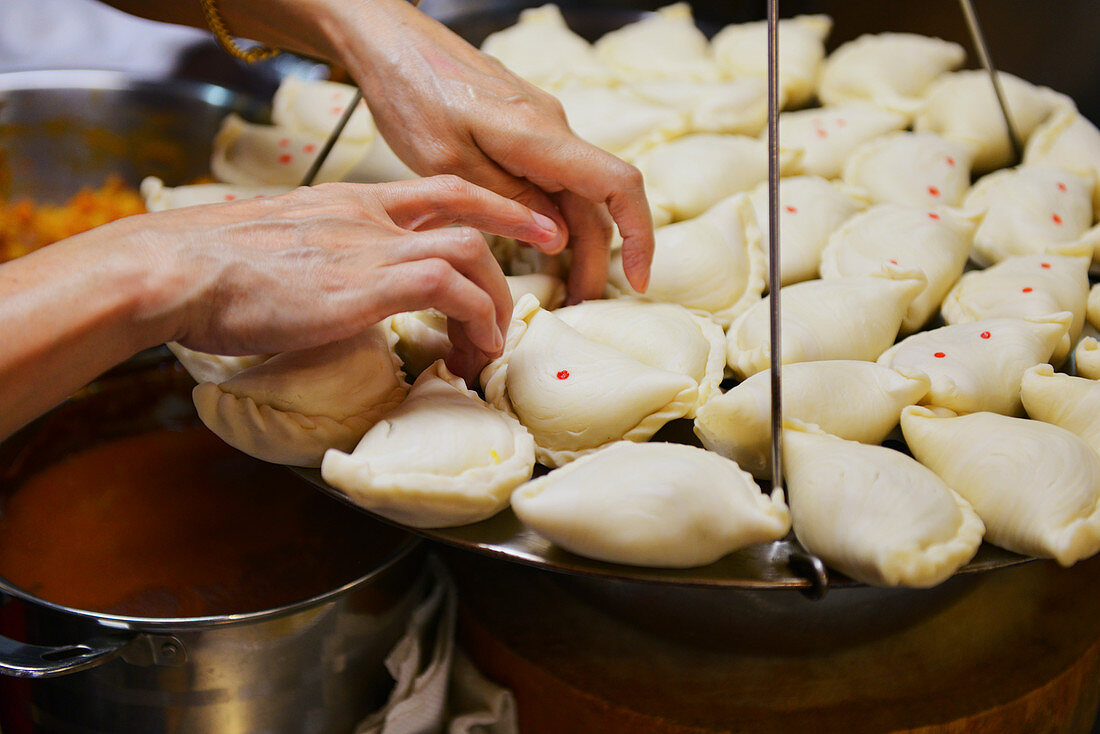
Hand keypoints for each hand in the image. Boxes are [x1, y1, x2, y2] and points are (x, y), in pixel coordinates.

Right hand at [131, 177, 555, 378]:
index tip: (528, 229)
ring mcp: (369, 247)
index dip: (494, 207)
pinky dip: (473, 318)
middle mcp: (368, 217)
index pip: (440, 190)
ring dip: (493, 304)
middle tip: (516, 310)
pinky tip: (468, 349)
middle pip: (468, 222)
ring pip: (469, 254)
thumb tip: (330, 293)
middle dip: (509, 263)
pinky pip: (447, 289)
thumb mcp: (279, 250)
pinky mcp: (365, 284)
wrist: (177, 268)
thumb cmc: (211, 269)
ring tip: (486, 347)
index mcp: (349, 203)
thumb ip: (320, 260)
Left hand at [301, 0, 654, 302]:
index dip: (639, 236)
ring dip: (574, 244)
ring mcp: (540, 130)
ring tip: (559, 290)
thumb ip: (509, 203)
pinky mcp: (522, 132)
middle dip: (595, 260)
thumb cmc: (410, 93)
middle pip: (596, 204)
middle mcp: (553, 131)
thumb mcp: (450, 163)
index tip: (637, 282)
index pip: (619, 185)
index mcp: (541, 137)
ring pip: (574, 195)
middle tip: (576, 309)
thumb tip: (559, 240)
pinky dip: (554, 220)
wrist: (391, 42)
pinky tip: (538, 249)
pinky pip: (552, 181)